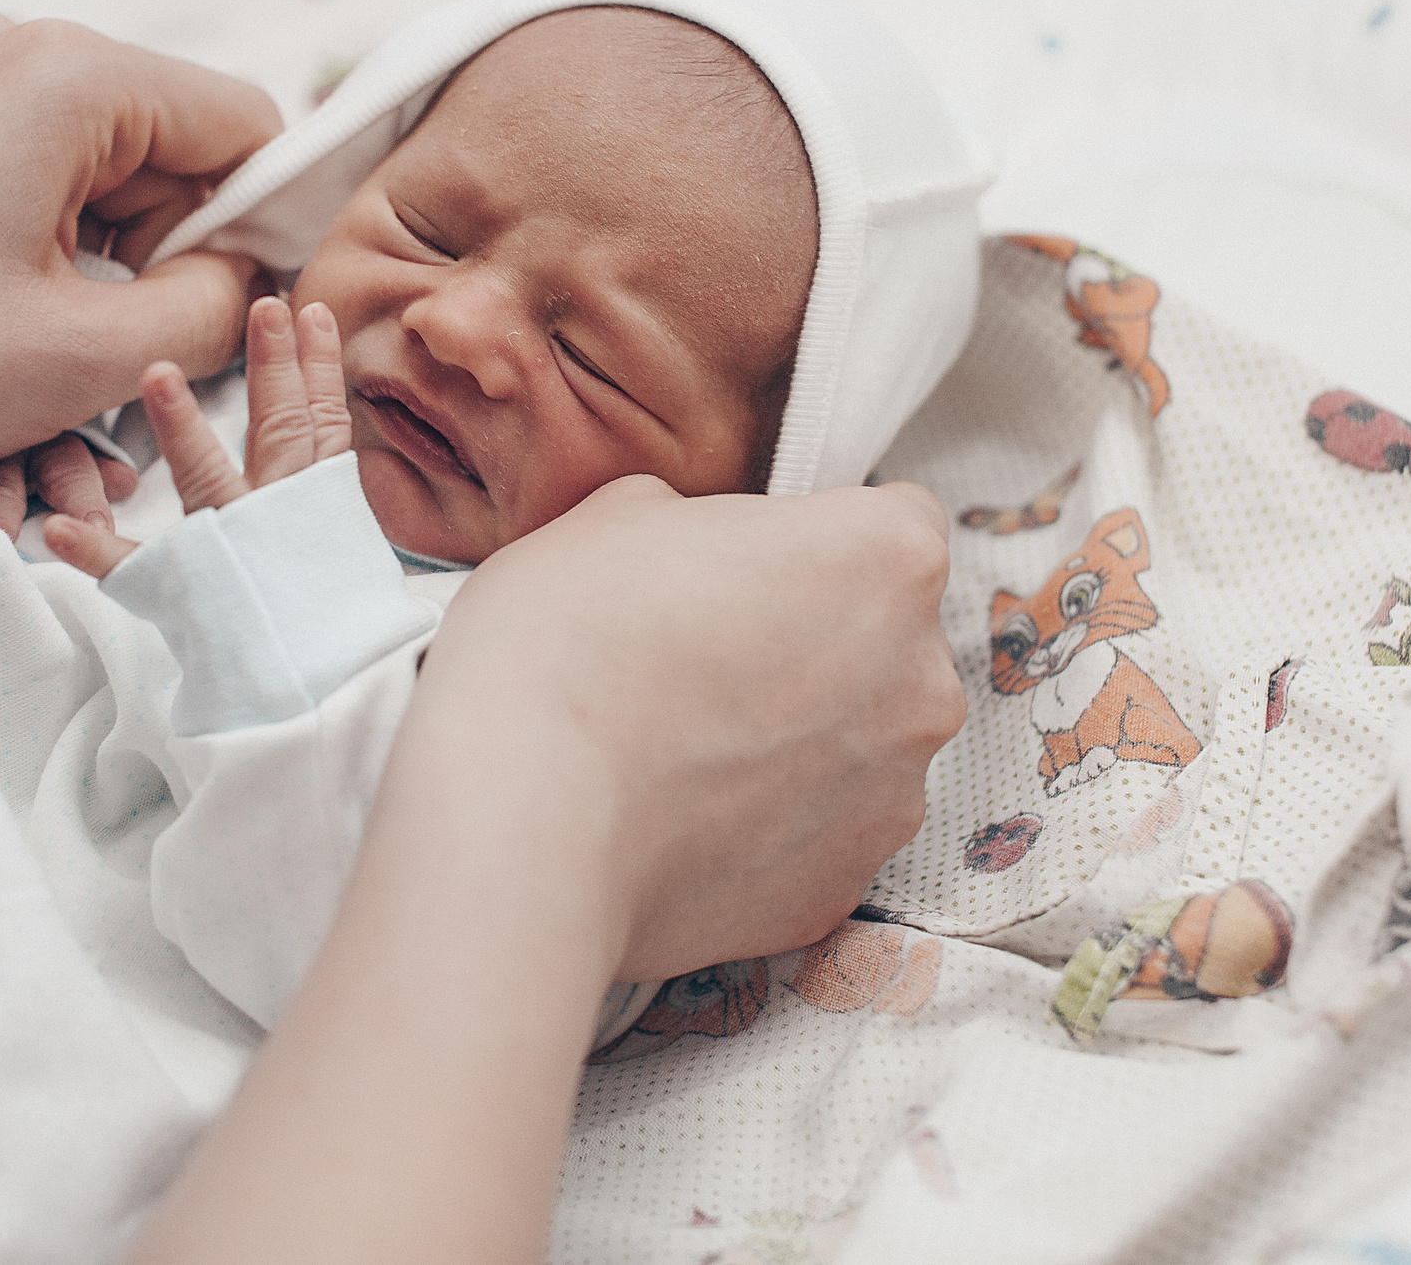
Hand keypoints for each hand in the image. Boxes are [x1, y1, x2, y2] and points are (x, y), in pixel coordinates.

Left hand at [0, 10, 281, 544]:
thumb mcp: (89, 359)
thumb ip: (216, 309)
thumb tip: (250, 278)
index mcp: (65, 74)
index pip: (240, 123)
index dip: (261, 222)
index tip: (234, 304)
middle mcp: (2, 42)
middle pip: (162, 137)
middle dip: (165, 243)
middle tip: (122, 342)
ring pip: (89, 155)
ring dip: (97, 249)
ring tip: (41, 334)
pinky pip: (16, 158)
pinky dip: (32, 232)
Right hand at [131, 476, 964, 1264]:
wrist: (502, 837)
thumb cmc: (540, 649)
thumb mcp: (597, 525)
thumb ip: (680, 518)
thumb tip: (683, 540)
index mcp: (876, 560)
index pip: (891, 518)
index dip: (804, 538)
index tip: (732, 566)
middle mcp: (908, 682)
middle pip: (878, 636)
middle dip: (800, 634)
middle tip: (679, 651)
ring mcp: (879, 797)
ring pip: (849, 736)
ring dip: (782, 731)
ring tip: (657, 745)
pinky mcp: (830, 892)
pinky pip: (810, 826)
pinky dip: (759, 818)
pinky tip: (662, 816)